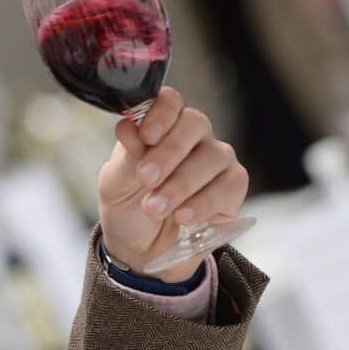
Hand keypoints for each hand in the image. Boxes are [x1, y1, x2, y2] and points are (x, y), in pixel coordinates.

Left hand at [98, 87, 248, 282]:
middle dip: (169, 153)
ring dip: (181, 185)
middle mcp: (193, 136)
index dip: (161, 113)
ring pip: (211, 158)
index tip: (146, 137)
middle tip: (147, 179)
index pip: (170, 101)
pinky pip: (228, 187)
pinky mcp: (233, 186)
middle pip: (195, 124)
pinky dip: (203, 204)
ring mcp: (216, 159)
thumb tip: (128, 127)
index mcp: (161, 125)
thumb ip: (126, 155)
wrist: (141, 249)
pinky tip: (183, 217)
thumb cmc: (128, 206)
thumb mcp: (115, 183)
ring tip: (155, 208)